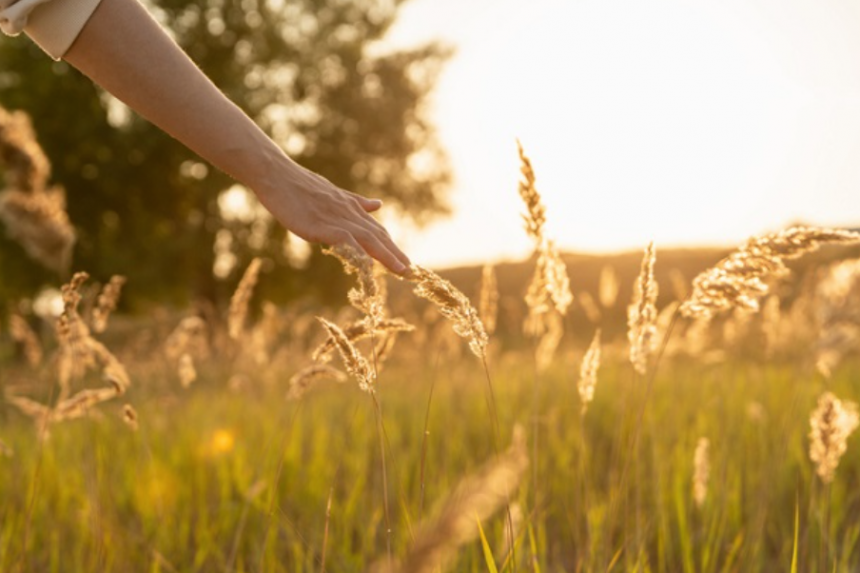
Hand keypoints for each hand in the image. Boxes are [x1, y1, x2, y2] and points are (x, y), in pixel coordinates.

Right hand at [254, 159, 410, 274]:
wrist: (278, 175)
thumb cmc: (301, 185)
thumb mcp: (334, 194)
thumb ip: (356, 202)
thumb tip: (378, 205)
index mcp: (351, 208)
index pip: (377, 230)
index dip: (392, 246)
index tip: (405, 261)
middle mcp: (349, 213)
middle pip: (378, 236)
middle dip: (395, 254)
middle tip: (411, 271)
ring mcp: (336, 218)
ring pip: (367, 239)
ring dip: (386, 255)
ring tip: (401, 270)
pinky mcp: (322, 225)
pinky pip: (345, 240)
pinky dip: (358, 252)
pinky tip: (369, 265)